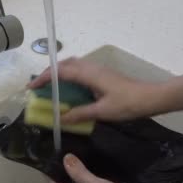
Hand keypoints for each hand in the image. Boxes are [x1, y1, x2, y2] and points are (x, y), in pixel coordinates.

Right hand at [27, 58, 161, 122]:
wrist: (151, 98)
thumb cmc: (128, 104)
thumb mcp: (102, 112)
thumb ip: (80, 113)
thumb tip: (60, 118)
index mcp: (89, 74)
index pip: (60, 72)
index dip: (44, 78)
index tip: (31, 87)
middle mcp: (91, 68)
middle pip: (65, 65)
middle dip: (49, 74)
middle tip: (38, 88)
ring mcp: (98, 70)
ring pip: (73, 66)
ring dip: (59, 74)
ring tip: (50, 88)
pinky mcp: (103, 75)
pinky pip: (81, 71)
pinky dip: (70, 77)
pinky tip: (69, 91)